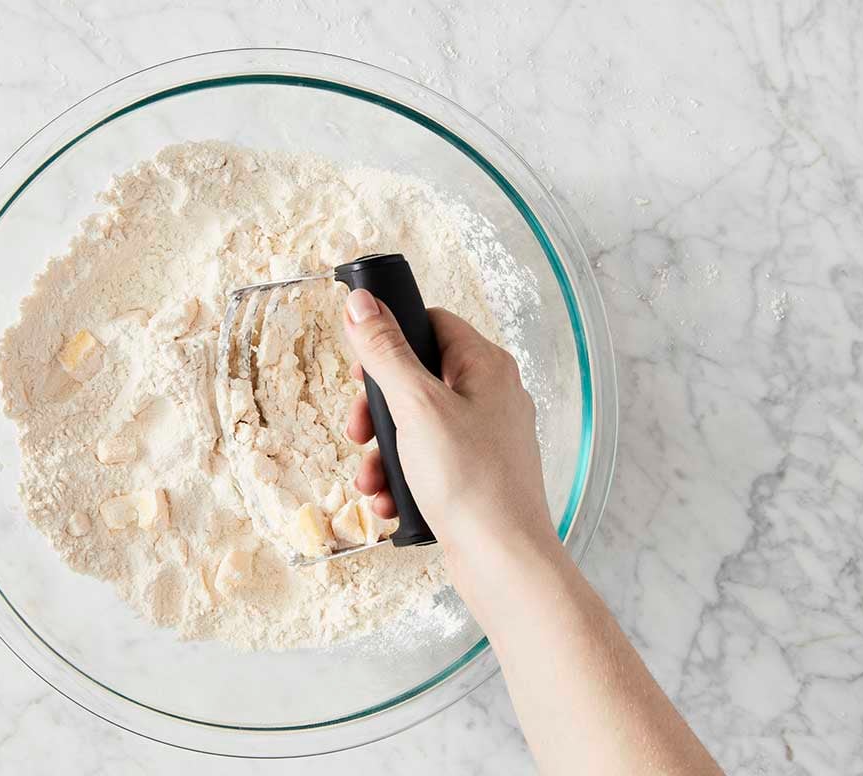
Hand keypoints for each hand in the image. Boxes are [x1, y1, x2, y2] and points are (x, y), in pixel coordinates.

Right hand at [341, 288, 559, 576]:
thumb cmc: (473, 482)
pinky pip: (428, 463)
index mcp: (486, 367)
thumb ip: (386, 352)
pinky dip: (402, 479)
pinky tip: (389, 502)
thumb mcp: (416, 407)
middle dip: (378, 411)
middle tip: (358, 431)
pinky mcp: (475, 476)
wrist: (503, 560)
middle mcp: (491, 397)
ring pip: (417, 427)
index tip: (361, 366)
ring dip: (383, 452)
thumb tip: (363, 303)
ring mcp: (485, 439)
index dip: (391, 340)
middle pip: (417, 380)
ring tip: (370, 479)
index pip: (433, 325)